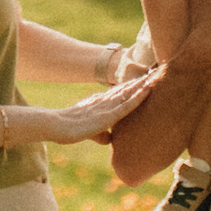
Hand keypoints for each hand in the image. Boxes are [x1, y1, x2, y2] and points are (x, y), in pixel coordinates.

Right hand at [32, 66, 155, 142]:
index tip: (145, 79)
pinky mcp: (108, 115)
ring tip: (156, 75)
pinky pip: (127, 104)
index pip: (119, 92)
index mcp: (100, 103)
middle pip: (126, 89)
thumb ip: (100, 134)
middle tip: (155, 72)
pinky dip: (139, 96)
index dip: (132, 86)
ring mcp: (107, 107)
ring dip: (143, 84)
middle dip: (140, 81)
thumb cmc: (67, 130)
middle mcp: (105, 101)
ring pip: (129, 93)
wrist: (55, 126)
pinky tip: (148, 89)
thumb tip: (110, 139)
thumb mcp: (89, 132)